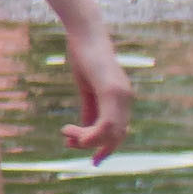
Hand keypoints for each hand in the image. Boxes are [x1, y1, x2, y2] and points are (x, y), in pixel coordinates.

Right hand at [61, 29, 132, 161]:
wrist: (85, 33)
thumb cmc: (84, 55)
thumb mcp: (87, 87)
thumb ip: (90, 108)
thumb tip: (87, 129)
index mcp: (122, 98)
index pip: (119, 132)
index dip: (106, 148)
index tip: (93, 160)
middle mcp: (126, 98)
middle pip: (116, 137)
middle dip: (94, 147)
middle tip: (69, 144)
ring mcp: (121, 95)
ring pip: (110, 134)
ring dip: (86, 141)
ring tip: (66, 134)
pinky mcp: (112, 91)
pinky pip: (105, 125)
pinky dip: (87, 134)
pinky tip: (70, 130)